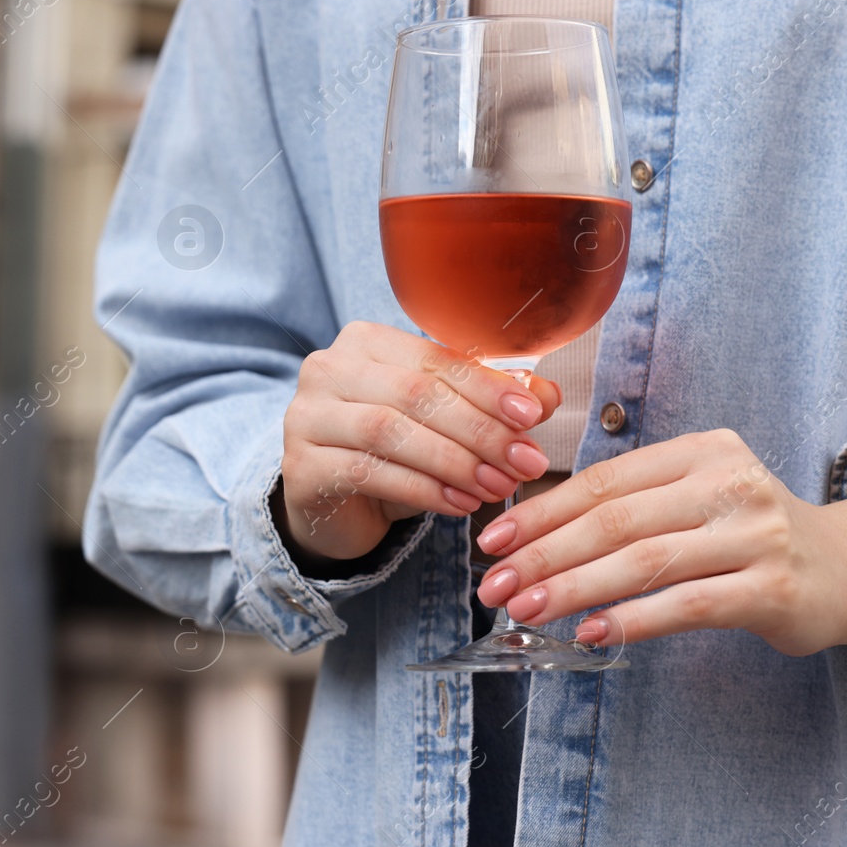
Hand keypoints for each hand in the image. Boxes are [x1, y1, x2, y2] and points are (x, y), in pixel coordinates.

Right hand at [279, 321, 561, 563]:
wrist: (334, 505)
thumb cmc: (393, 453)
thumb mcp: (445, 422)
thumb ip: (492, 403)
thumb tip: (546, 396)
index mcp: (365, 341)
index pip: (435, 359)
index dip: (487, 387)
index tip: (532, 417)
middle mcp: (327, 369)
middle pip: (415, 394)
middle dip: (479, 431)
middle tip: (524, 462)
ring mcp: (305, 416)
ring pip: (391, 432)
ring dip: (454, 463)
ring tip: (496, 487)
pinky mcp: (299, 466)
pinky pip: (368, 473)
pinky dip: (422, 489)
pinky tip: (459, 504)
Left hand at [473, 429, 846, 655]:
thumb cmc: (749, 535)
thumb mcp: (696, 499)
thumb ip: (633, 507)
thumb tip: (533, 535)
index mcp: (701, 451)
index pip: (604, 481)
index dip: (542, 511)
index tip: (492, 540)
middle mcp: (729, 483)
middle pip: (616, 520)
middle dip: (545, 554)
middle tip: (495, 585)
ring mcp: (755, 534)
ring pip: (645, 560)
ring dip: (576, 588)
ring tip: (527, 609)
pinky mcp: (772, 587)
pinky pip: (688, 603)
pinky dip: (634, 618)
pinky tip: (592, 632)